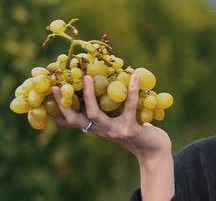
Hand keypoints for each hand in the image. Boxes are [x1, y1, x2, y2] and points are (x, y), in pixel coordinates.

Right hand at [51, 74, 170, 160]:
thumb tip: (107, 84)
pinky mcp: (130, 129)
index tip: (48, 95)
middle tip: (56, 85)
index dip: (60, 110)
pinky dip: (131, 91)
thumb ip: (112, 110)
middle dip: (64, 103)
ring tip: (86, 77)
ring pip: (95, 113)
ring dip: (88, 95)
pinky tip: (133, 77)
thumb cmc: (138, 131)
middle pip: (76, 118)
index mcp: (98, 128)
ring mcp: (115, 131)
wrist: (154, 151)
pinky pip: (130, 107)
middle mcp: (102, 131)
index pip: (73, 121)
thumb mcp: (120, 121)